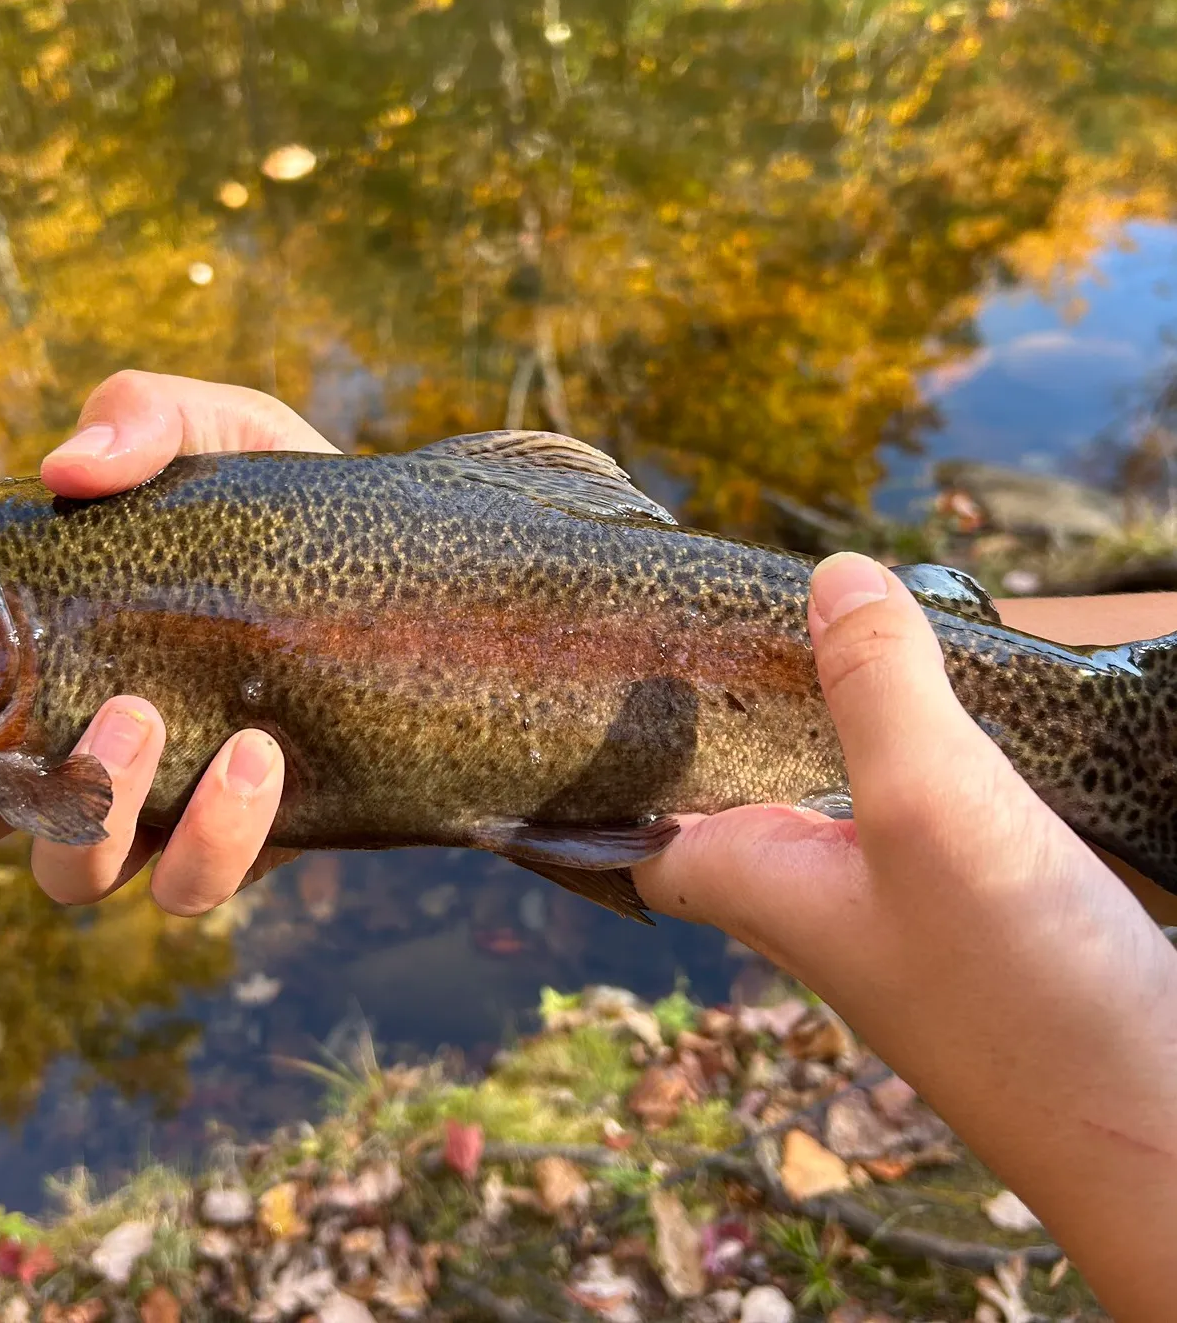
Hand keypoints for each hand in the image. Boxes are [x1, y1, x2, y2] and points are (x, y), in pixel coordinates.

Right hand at [0, 371, 337, 911]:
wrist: (414, 567)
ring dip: (80, 815)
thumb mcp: (216, 431)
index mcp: (32, 665)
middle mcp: (75, 749)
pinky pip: (199, 883)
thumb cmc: (280, 500)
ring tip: (139, 718)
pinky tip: (257, 755)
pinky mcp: (248, 836)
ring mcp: (158, 804)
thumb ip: (140, 422)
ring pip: (70, 876)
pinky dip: (217, 833)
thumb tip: (64, 466)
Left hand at [635, 554, 1176, 1317]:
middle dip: (720, 718)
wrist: (1157, 1130)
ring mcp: (895, 911)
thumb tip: (830, 576)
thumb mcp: (934, 809)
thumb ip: (875, 691)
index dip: (608, 772)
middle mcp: (810, 901)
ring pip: (824, 799)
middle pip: (732, 796)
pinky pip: (910, 814)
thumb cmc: (1022, 994)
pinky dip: (908, 755)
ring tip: (823, 630)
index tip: (587, 691)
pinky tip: (935, 707)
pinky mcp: (972, 913)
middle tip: (719, 622)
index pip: (640, 830)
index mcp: (756, 883)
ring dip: (822, 725)